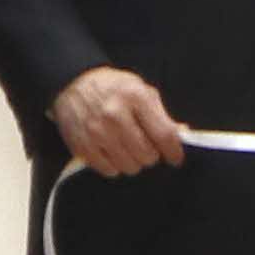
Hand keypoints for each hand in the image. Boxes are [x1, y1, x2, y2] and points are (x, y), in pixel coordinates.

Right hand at [52, 67, 185, 175]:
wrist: (73, 83)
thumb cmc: (112, 87)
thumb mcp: (141, 89)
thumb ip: (161, 113)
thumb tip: (181, 134)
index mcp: (135, 97)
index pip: (163, 134)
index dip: (174, 151)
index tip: (176, 158)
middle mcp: (115, 115)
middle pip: (147, 155)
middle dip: (151, 154)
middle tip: (145, 146)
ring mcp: (97, 132)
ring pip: (130, 166)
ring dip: (133, 161)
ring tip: (128, 148)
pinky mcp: (83, 146)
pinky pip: (109, 170)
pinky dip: (115, 165)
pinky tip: (112, 151)